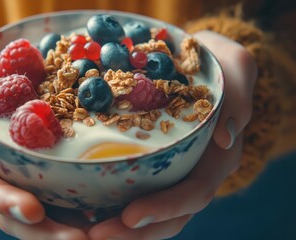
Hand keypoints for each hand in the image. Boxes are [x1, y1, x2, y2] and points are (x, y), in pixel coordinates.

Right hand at [0, 40, 88, 239]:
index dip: (6, 201)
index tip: (34, 211)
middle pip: (16, 213)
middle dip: (45, 231)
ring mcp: (22, 170)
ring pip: (43, 209)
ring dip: (69, 227)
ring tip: (102, 234)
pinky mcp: (44, 163)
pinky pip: (61, 190)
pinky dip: (82, 204)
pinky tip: (108, 210)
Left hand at [88, 30, 256, 239]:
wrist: (196, 61)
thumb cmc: (215, 63)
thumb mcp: (233, 66)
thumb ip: (236, 95)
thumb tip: (225, 138)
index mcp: (215, 159)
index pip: (194, 194)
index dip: (164, 209)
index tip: (130, 216)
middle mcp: (193, 172)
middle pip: (168, 216)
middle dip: (133, 232)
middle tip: (94, 235)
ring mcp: (171, 171)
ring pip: (149, 213)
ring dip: (118, 227)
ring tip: (83, 230)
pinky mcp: (149, 164)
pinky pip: (132, 191)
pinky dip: (110, 204)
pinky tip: (81, 207)